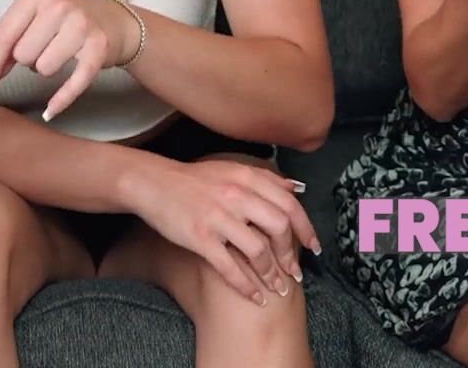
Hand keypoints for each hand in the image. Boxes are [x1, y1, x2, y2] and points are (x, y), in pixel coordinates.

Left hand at [0, 0, 142, 121]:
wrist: (116, 22)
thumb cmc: (66, 23)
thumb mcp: (36, 20)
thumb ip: (7, 45)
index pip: (4, 35)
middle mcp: (59, 6)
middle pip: (23, 55)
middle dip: (28, 61)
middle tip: (44, 50)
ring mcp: (81, 26)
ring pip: (44, 69)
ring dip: (47, 70)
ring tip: (60, 55)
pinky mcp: (98, 49)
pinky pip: (72, 83)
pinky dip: (60, 100)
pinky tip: (50, 110)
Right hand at [126, 156, 320, 305]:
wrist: (153, 183)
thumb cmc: (193, 180)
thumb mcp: (230, 169)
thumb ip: (263, 178)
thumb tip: (295, 187)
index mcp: (245, 178)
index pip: (288, 204)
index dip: (306, 228)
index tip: (314, 247)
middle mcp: (235, 195)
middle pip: (279, 227)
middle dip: (291, 254)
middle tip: (296, 272)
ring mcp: (217, 217)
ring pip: (258, 250)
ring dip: (272, 274)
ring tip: (278, 288)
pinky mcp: (199, 238)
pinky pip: (229, 267)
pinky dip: (246, 286)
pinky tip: (255, 297)